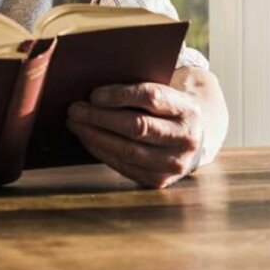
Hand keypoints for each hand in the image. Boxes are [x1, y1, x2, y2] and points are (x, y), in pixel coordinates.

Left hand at [67, 82, 203, 188]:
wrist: (194, 138)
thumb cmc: (169, 109)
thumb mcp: (165, 93)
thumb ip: (138, 90)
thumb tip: (94, 92)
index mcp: (188, 109)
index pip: (151, 98)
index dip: (119, 96)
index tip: (93, 95)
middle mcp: (185, 138)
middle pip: (137, 127)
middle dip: (100, 117)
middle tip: (75, 109)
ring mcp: (174, 163)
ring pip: (128, 150)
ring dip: (95, 136)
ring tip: (76, 123)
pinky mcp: (160, 180)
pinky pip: (125, 166)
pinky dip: (102, 151)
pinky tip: (88, 139)